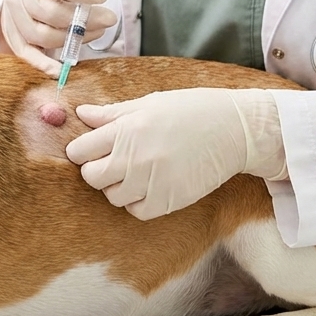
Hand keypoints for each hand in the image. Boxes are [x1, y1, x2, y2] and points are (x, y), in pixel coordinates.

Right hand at [0, 0, 119, 73]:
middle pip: (49, 12)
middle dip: (82, 18)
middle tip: (111, 18)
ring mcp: (14, 20)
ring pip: (42, 34)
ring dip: (72, 37)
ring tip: (98, 33)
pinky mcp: (15, 40)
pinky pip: (27, 54)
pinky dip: (43, 63)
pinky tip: (63, 68)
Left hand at [64, 88, 285, 219]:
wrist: (234, 130)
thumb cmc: (191, 110)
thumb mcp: (149, 103)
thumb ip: (112, 114)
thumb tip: (81, 113)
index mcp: (126, 128)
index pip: (80, 151)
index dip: (82, 150)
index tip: (91, 149)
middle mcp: (135, 157)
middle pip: (92, 177)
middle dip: (96, 170)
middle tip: (112, 162)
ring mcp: (151, 181)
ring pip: (113, 196)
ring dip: (118, 187)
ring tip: (135, 173)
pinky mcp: (169, 200)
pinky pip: (137, 211)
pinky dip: (137, 203)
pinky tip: (148, 187)